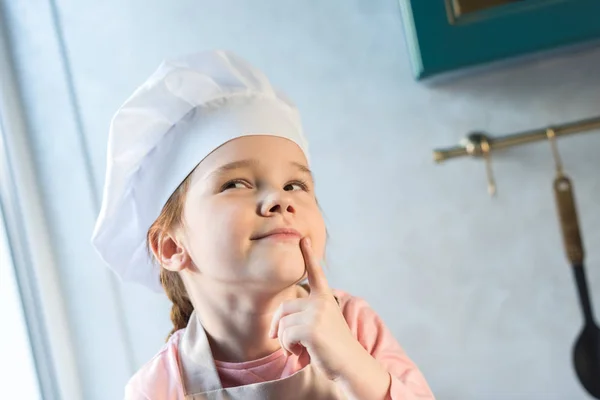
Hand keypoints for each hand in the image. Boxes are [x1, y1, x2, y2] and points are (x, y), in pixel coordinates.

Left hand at [268, 237, 363, 380]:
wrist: (351, 365)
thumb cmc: (333, 349)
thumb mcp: (321, 326)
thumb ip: (303, 317)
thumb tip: (273, 328)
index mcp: (325, 298)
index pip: (315, 273)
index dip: (308, 255)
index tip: (304, 238)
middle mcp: (321, 301)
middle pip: (283, 308)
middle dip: (277, 328)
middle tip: (285, 344)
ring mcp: (316, 313)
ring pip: (282, 325)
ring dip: (285, 343)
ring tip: (301, 350)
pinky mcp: (310, 327)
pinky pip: (284, 336)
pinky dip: (288, 349)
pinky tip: (302, 354)